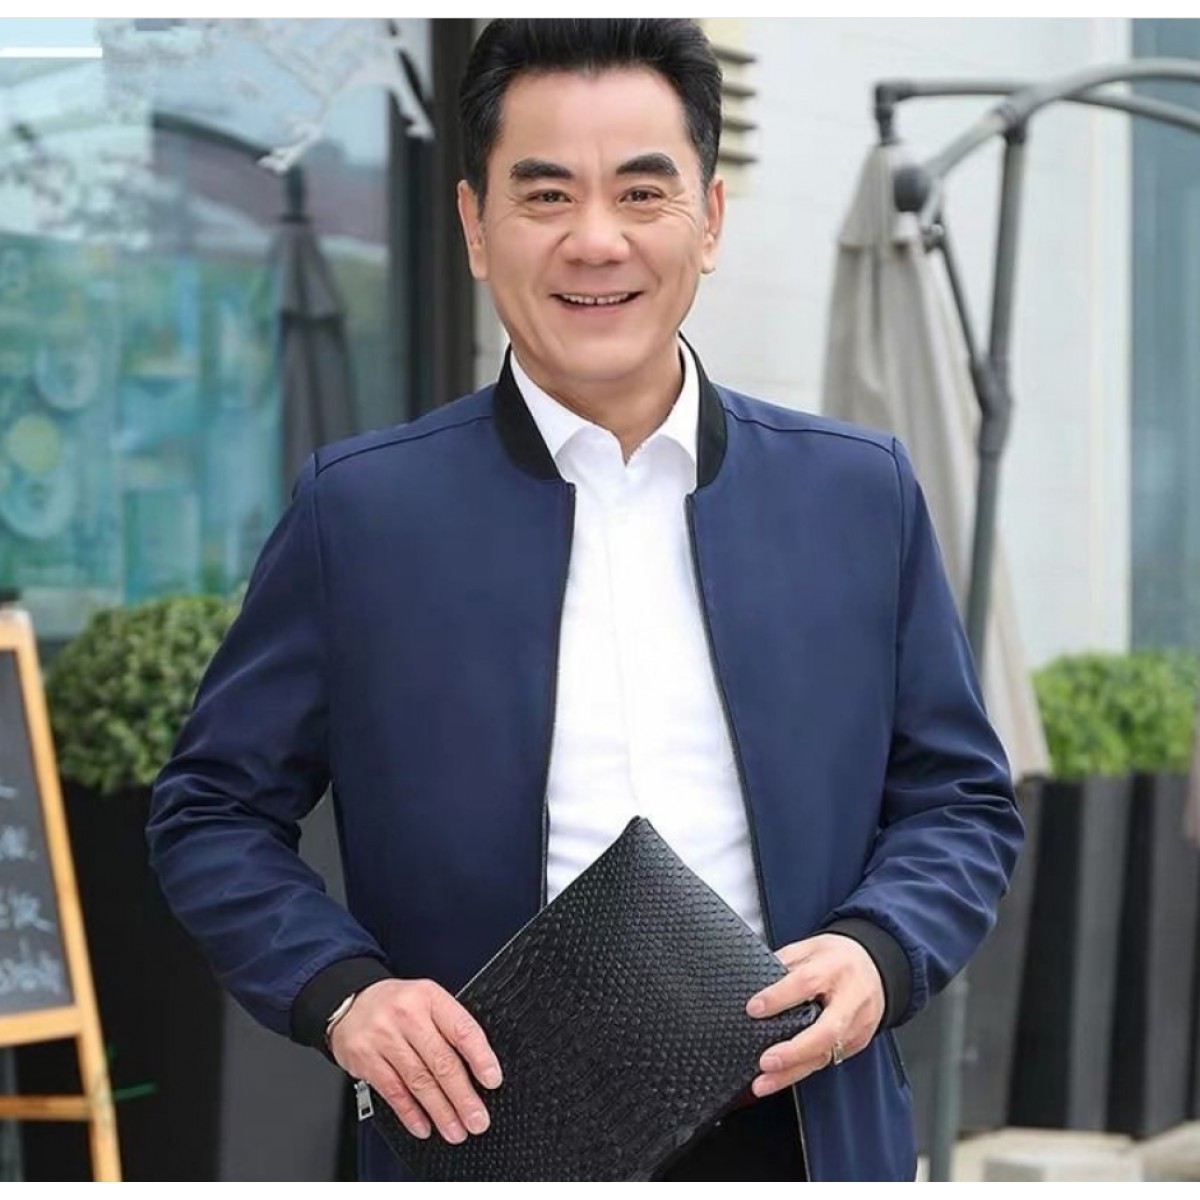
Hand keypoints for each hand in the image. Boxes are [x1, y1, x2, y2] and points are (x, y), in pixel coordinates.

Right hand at [328, 978, 502, 1143]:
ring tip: (455, 1130)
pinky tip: (424, 1126)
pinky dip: (410, 1113)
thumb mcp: (426, 1000)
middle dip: (463, 1097)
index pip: (461, 1029)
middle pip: (441, 1061)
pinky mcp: (365, 1059)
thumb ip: (448, 1026)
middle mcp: (407, 1015)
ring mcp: (384, 1037)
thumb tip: (477, 1068)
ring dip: (440, 1111)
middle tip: (477, 1119)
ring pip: (419, 1081)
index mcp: (430, 997)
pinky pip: (393, 1092)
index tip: (492, 1080)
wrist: (350, 1001)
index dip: (480, 1057)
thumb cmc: (397, 1004)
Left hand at [745, 933, 884, 1096]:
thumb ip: (785, 963)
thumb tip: (755, 983)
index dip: (779, 997)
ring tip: (763, 1083)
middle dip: (794, 1050)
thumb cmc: (839, 957)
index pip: (807, 983)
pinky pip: (827, 1059)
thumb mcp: (810, 947)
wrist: (877, 967)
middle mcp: (850, 999)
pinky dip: (802, 1070)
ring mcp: (857, 1025)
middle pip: (826, 1031)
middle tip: (765, 1061)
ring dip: (792, 1072)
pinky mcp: (857, 1042)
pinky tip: (780, 1078)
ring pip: (826, 1054)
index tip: (754, 1009)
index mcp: (835, 968)